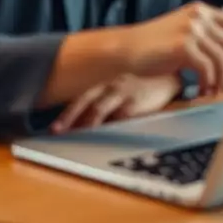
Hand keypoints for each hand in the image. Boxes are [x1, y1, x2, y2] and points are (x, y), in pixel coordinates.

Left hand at [51, 73, 180, 133]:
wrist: (168, 82)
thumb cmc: (140, 93)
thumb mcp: (120, 96)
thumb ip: (104, 108)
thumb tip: (83, 130)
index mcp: (105, 86)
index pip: (81, 100)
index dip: (67, 115)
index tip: (54, 130)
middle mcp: (112, 86)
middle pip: (87, 103)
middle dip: (70, 118)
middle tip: (58, 133)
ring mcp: (125, 93)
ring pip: (100, 109)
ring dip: (87, 125)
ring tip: (75, 139)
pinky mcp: (137, 103)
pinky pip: (120, 118)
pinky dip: (110, 129)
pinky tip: (102, 139)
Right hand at [119, 3, 222, 94]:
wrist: (125, 49)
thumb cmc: (153, 46)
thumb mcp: (183, 31)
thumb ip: (204, 34)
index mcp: (201, 10)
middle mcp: (199, 17)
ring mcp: (192, 30)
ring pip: (221, 58)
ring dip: (219, 78)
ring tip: (211, 89)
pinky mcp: (183, 46)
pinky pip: (207, 69)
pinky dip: (208, 82)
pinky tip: (201, 89)